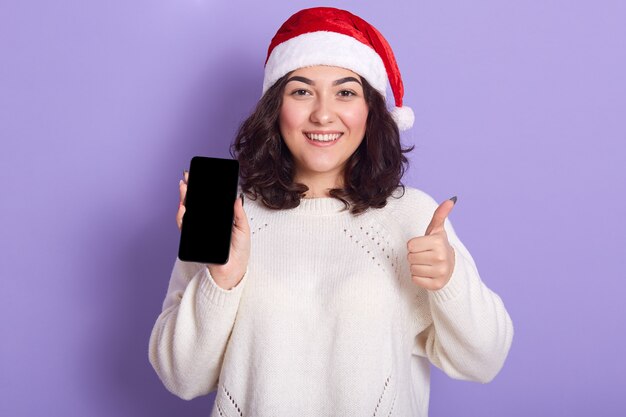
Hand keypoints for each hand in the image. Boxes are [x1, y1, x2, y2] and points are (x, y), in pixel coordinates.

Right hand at [176, 170, 250, 289]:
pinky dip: (182, 217)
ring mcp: (199, 231)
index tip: (200, 176)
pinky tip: (184, 208)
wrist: (234, 270)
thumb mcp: (243, 229)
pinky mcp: (193, 240)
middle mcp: (206, 223)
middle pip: (195, 203)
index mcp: (218, 219)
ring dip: (184, 199)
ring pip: (187, 212)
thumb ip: (239, 214)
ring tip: (184, 188)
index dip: (203, 189)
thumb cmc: (239, 251)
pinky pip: (185, 227)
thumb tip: (237, 197)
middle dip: (190, 190)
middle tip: (188, 177)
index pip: (208, 201)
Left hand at [407, 197, 456, 290]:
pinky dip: (418, 277)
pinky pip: (415, 280)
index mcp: (438, 243)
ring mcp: (440, 273)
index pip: (410, 246)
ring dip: (416, 267)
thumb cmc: (438, 246)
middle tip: (425, 255)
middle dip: (415, 256)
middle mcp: (441, 258)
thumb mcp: (437, 230)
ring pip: (412, 269)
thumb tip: (451, 199)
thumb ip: (440, 214)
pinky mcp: (436, 285)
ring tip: (427, 263)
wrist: (451, 266)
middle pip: (410, 258)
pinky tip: (428, 273)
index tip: (423, 246)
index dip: (414, 245)